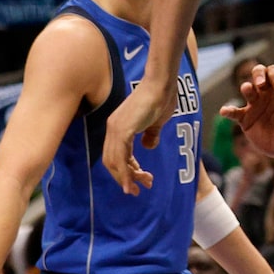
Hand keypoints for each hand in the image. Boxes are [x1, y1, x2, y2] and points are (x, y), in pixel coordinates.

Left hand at [102, 75, 170, 194]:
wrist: (161, 83)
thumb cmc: (162, 97)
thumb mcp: (155, 121)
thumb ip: (151, 134)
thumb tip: (148, 146)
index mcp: (118, 126)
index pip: (116, 155)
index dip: (126, 170)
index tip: (140, 179)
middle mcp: (113, 128)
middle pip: (112, 162)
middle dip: (125, 178)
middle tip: (137, 190)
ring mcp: (116, 129)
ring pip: (115, 163)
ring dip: (127, 178)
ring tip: (140, 188)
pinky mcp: (123, 130)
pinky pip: (121, 158)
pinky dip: (125, 173)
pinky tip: (133, 183)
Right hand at [222, 62, 273, 157]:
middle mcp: (266, 93)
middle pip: (258, 73)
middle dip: (258, 74)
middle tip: (261, 83)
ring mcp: (255, 105)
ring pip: (247, 90)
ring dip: (247, 88)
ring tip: (248, 89)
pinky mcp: (246, 120)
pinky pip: (235, 113)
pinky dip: (229, 111)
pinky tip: (224, 111)